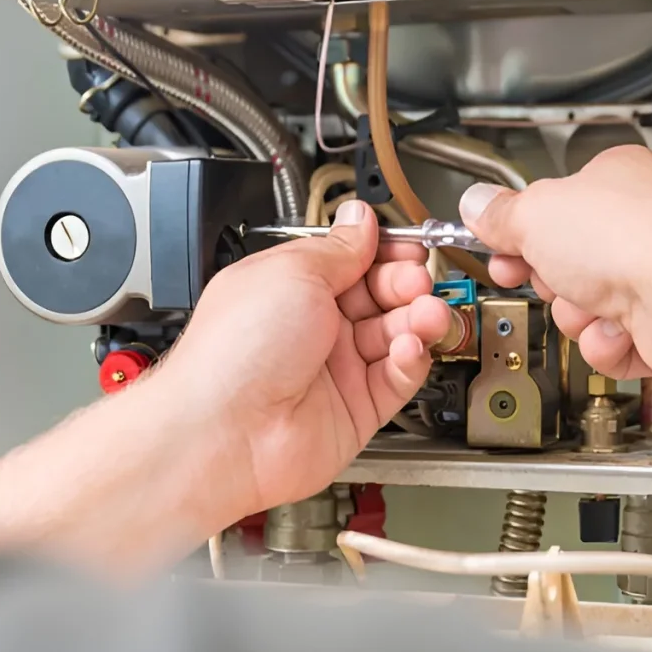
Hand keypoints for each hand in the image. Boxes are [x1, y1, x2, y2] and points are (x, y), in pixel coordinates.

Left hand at [161, 200, 450, 516]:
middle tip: (417, 281)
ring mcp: (335, 370)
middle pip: (380, 296)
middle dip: (406, 284)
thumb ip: (338, 248)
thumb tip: (360, 219)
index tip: (409, 246)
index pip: (352, 261)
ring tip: (426, 313)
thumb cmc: (234, 353)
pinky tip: (408, 348)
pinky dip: (410, 361)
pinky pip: (397, 379)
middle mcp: (313, 328)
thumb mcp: (292, 272)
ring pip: (395, 336)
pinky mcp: (355, 410)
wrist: (225, 432)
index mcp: (290, 287)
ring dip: (417, 320)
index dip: (384, 252)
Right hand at [459, 145, 651, 390]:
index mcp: (614, 179)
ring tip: (593, 304)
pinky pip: (608, 341)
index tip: (497, 245)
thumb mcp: (535, 214)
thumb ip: (499, 214)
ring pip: (581, 307)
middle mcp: (640, 223)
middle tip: (547, 275)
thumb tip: (476, 204)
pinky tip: (619, 329)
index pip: (551, 205)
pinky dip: (605, 343)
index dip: (517, 230)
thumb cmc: (635, 241)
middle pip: (563, 261)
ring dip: (576, 314)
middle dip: (549, 279)